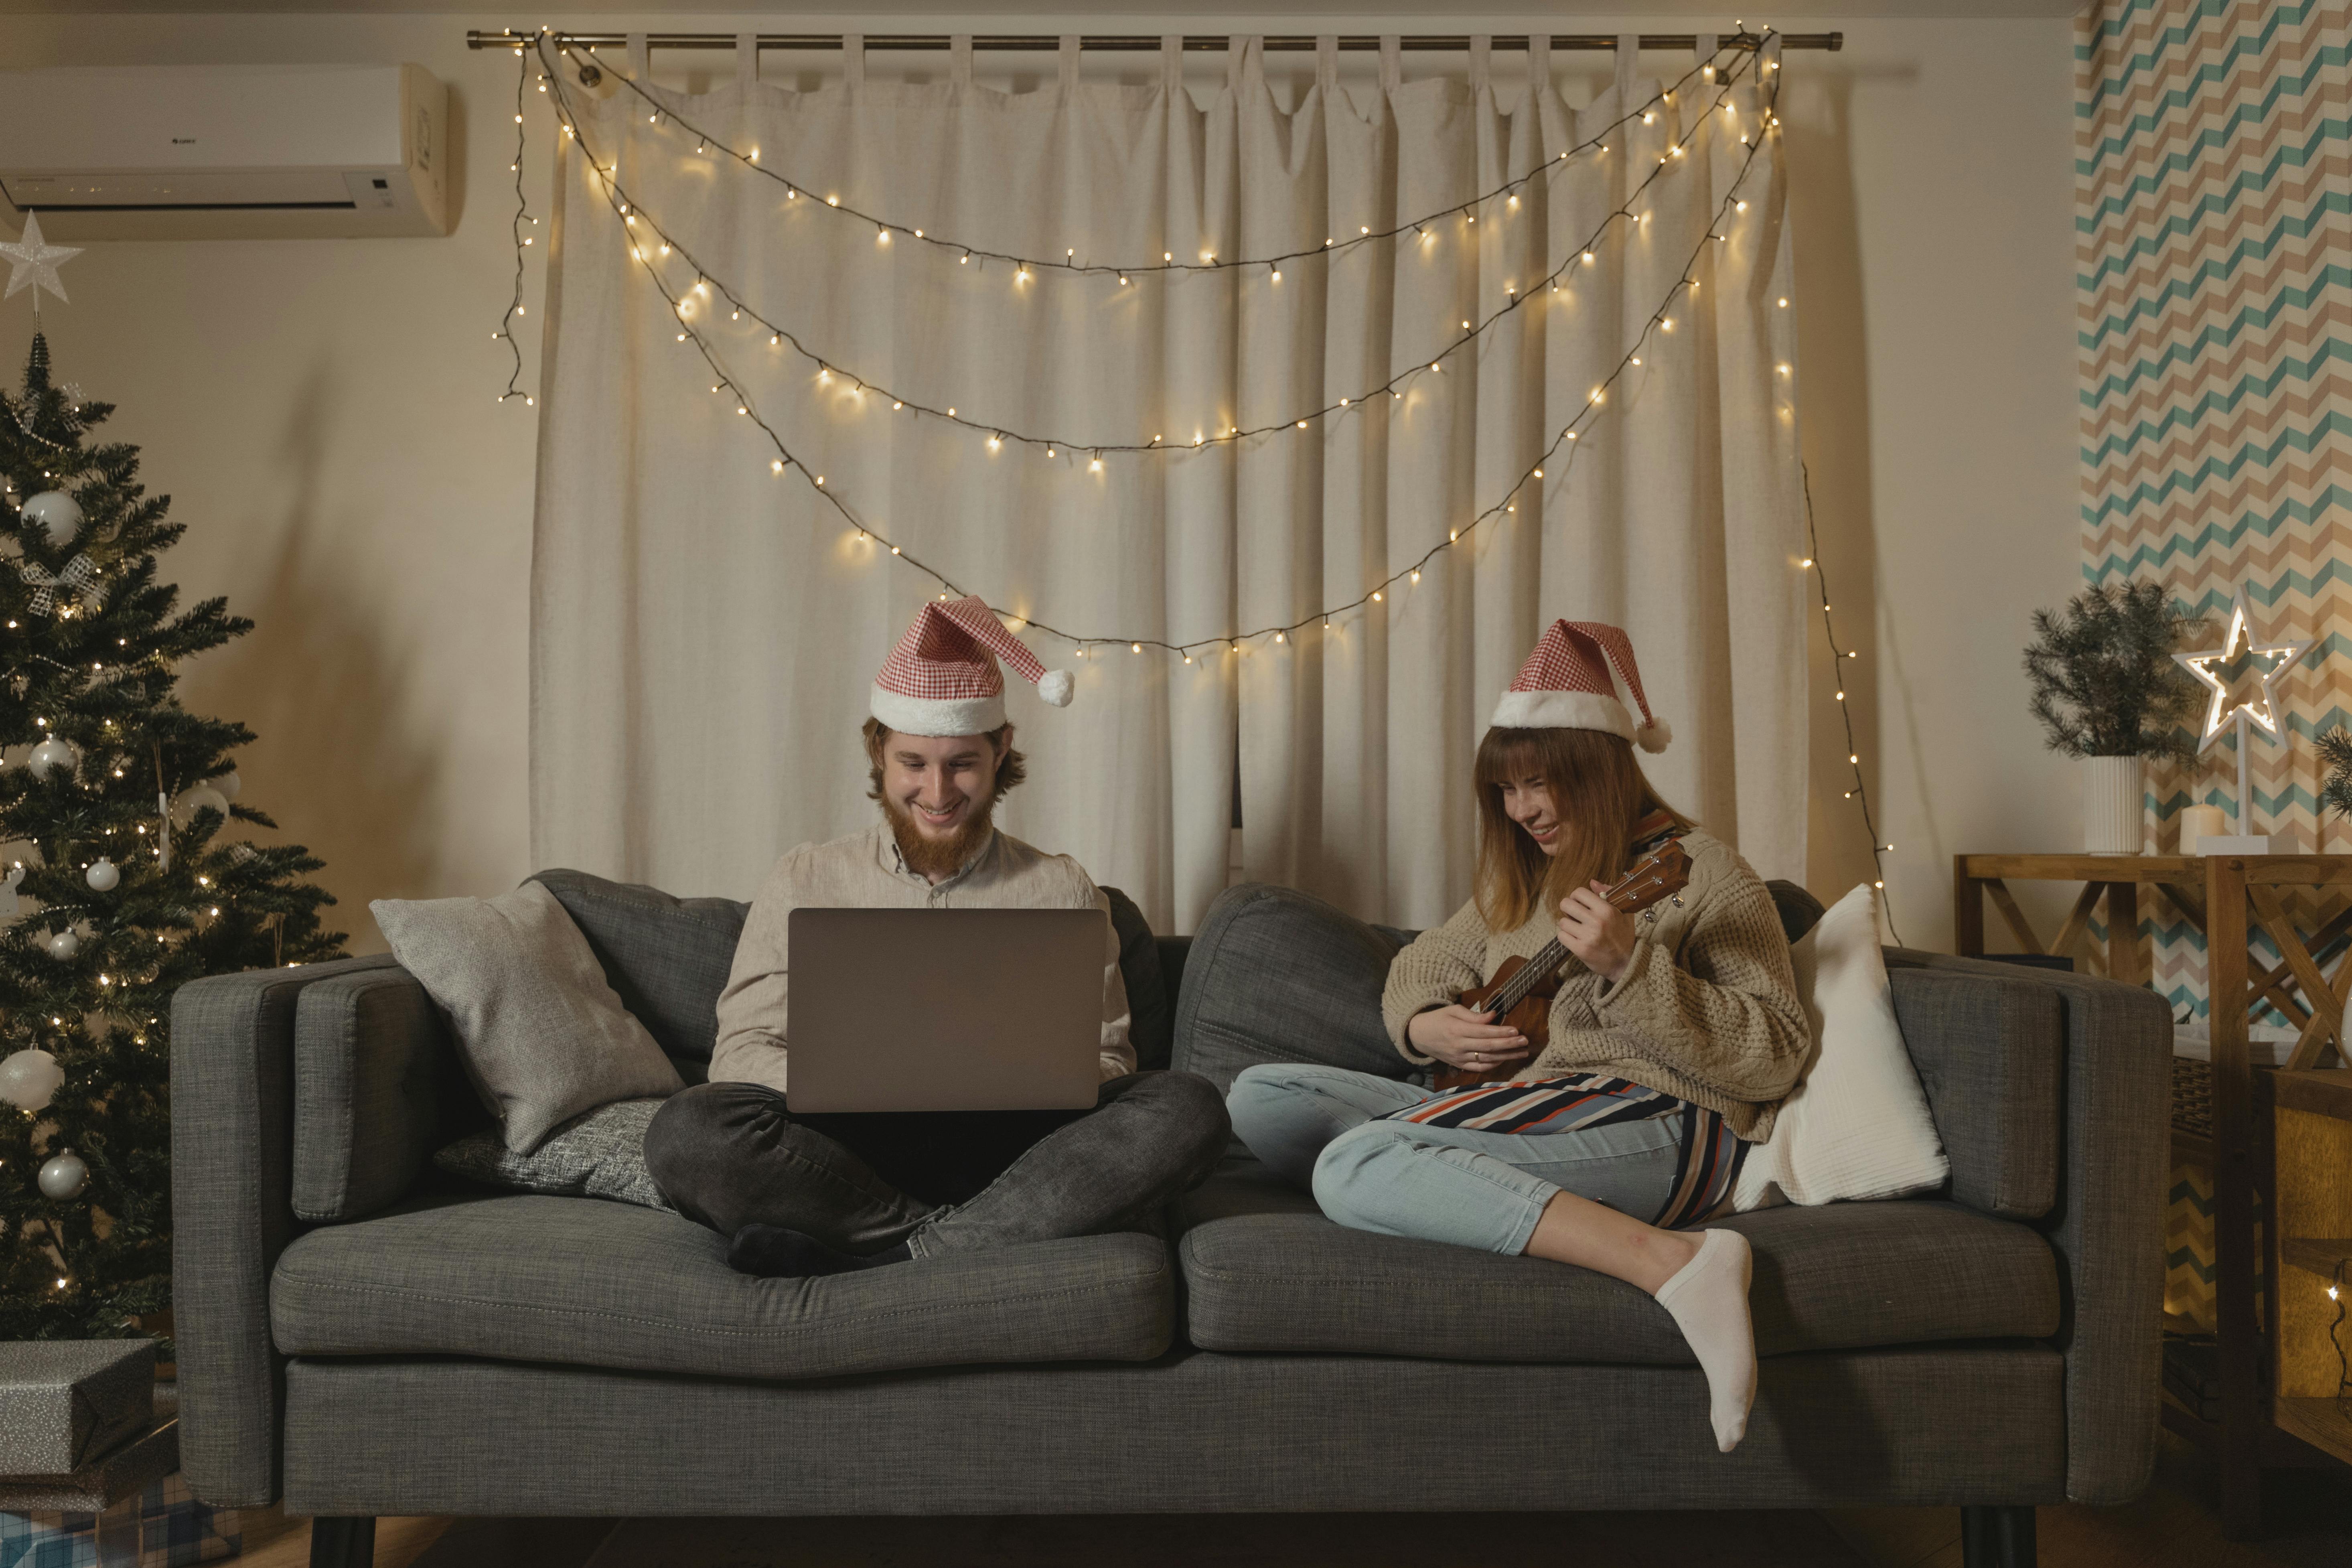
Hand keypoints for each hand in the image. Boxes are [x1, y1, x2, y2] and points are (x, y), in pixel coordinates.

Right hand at [1407, 1004, 1531, 1074]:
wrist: (1418, 1035)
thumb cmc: (1438, 1018)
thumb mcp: (1453, 1010)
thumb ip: (1474, 1015)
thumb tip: (1493, 1016)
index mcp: (1457, 1029)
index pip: (1483, 1032)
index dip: (1501, 1032)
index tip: (1516, 1030)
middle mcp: (1458, 1045)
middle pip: (1488, 1047)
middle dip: (1509, 1045)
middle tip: (1525, 1041)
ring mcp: (1459, 1058)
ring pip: (1486, 1059)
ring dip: (1506, 1056)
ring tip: (1522, 1052)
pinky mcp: (1459, 1065)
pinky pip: (1479, 1068)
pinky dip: (1493, 1065)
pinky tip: (1505, 1059)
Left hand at [1557, 882, 1636, 984]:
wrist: (1625, 963)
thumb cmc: (1624, 936)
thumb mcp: (1624, 912)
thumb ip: (1609, 894)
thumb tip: (1592, 882)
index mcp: (1607, 910)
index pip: (1579, 892)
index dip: (1576, 896)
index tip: (1580, 903)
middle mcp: (1597, 922)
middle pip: (1566, 904)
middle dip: (1568, 908)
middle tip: (1574, 915)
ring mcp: (1588, 936)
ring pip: (1562, 921)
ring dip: (1567, 924)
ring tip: (1577, 928)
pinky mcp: (1581, 950)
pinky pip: (1561, 936)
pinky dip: (1566, 937)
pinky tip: (1575, 938)